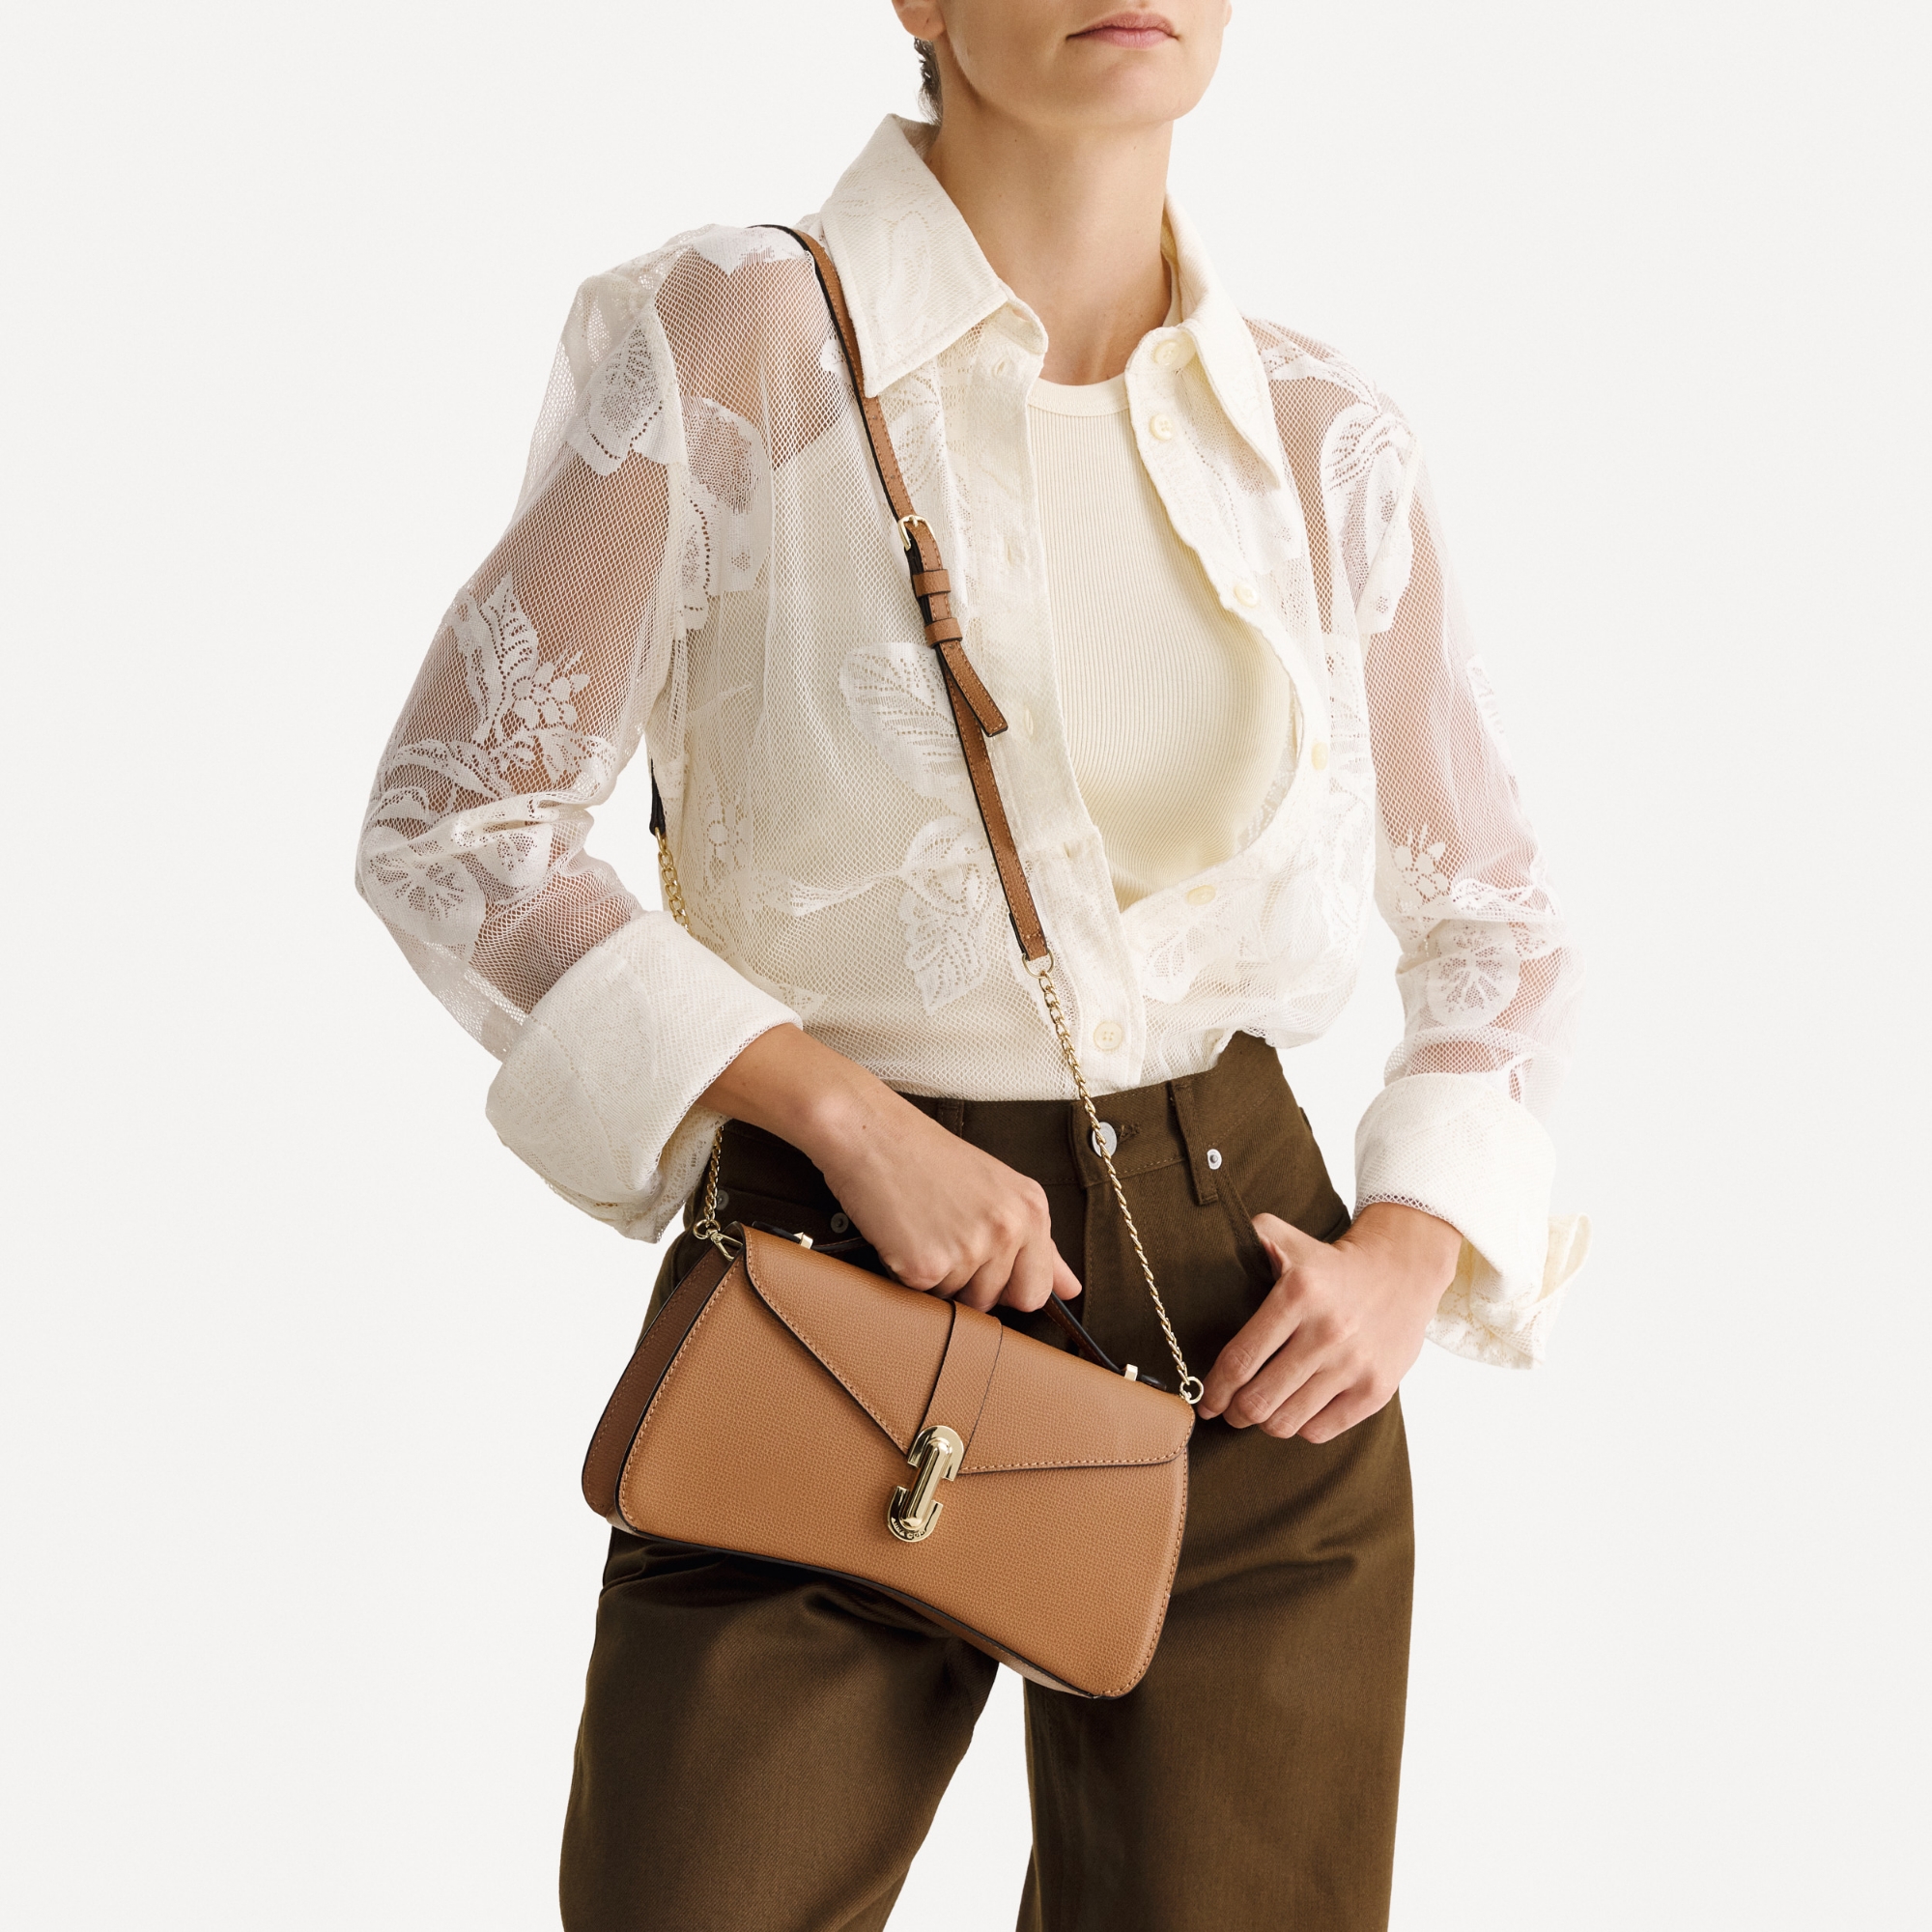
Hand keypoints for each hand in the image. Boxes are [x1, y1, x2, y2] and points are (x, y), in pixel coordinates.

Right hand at [699, 1026, 1081, 1313]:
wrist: (868, 1131)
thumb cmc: (923, 1154)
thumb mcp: (996, 1188)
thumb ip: (1040, 1244)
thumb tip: (1072, 1289)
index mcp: (1031, 1208)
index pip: (1037, 1289)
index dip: (1007, 1286)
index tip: (984, 1267)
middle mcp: (1009, 1228)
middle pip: (996, 1302)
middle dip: (970, 1286)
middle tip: (944, 1237)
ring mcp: (970, 1249)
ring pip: (957, 1301)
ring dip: (937, 1278)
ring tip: (922, 1228)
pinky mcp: (928, 1265)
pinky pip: (922, 1296)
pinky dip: (906, 1272)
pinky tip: (901, 1233)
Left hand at [1196, 1203, 1461, 1441]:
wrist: (1401, 1271)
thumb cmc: (1331, 1264)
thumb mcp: (1288, 1239)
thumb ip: (1248, 1239)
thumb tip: (1209, 1247)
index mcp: (1297, 1294)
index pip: (1240, 1359)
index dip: (1214, 1389)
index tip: (1205, 1401)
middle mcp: (1327, 1332)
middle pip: (1258, 1400)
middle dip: (1235, 1413)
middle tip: (1230, 1410)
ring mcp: (1354, 1365)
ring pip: (1286, 1421)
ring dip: (1265, 1423)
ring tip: (1261, 1411)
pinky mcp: (1375, 1390)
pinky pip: (1320, 1431)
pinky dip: (1300, 1426)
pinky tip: (1296, 1409)